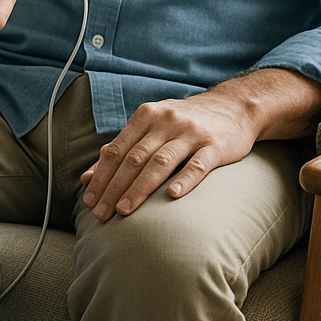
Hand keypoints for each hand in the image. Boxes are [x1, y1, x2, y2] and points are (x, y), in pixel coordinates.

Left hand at [80, 90, 257, 219]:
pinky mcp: (215, 146)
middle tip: (101, 213)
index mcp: (146, 116)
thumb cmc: (183, 122)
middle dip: (114, 187)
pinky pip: (198, 165)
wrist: (232, 107)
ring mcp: (190, 133)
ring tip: (124, 210)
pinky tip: (172, 196)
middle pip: (134, 158)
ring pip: (161, 162)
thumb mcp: (151, 127)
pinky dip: (184, 180)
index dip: (101, 175)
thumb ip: (122, 149)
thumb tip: (88, 177)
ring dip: (140, 188)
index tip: (89, 200)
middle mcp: (165, 121)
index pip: (117, 149)